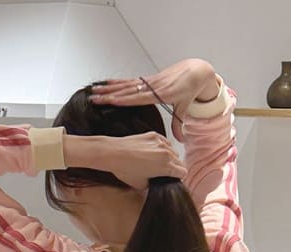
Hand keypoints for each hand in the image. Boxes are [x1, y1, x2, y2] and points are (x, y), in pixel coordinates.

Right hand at [91, 59, 219, 141]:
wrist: (196, 71)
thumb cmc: (191, 89)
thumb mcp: (185, 107)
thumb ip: (179, 124)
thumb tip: (180, 141)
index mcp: (160, 94)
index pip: (138, 97)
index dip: (124, 99)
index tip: (111, 101)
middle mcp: (152, 86)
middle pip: (127, 90)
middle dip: (109, 94)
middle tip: (95, 97)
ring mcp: (149, 81)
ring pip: (125, 84)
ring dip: (109, 88)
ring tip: (95, 90)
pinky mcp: (148, 78)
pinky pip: (130, 80)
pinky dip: (117, 82)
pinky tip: (107, 83)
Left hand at [103, 132, 186, 189]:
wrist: (113, 153)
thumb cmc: (125, 168)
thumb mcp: (141, 184)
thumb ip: (154, 184)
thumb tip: (157, 183)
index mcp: (166, 166)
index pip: (183, 172)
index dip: (178, 177)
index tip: (172, 178)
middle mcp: (166, 152)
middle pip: (179, 161)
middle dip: (174, 167)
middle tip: (164, 172)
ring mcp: (160, 142)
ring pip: (173, 151)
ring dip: (169, 157)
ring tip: (157, 162)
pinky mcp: (154, 135)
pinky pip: (165, 142)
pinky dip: (163, 148)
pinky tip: (153, 153)